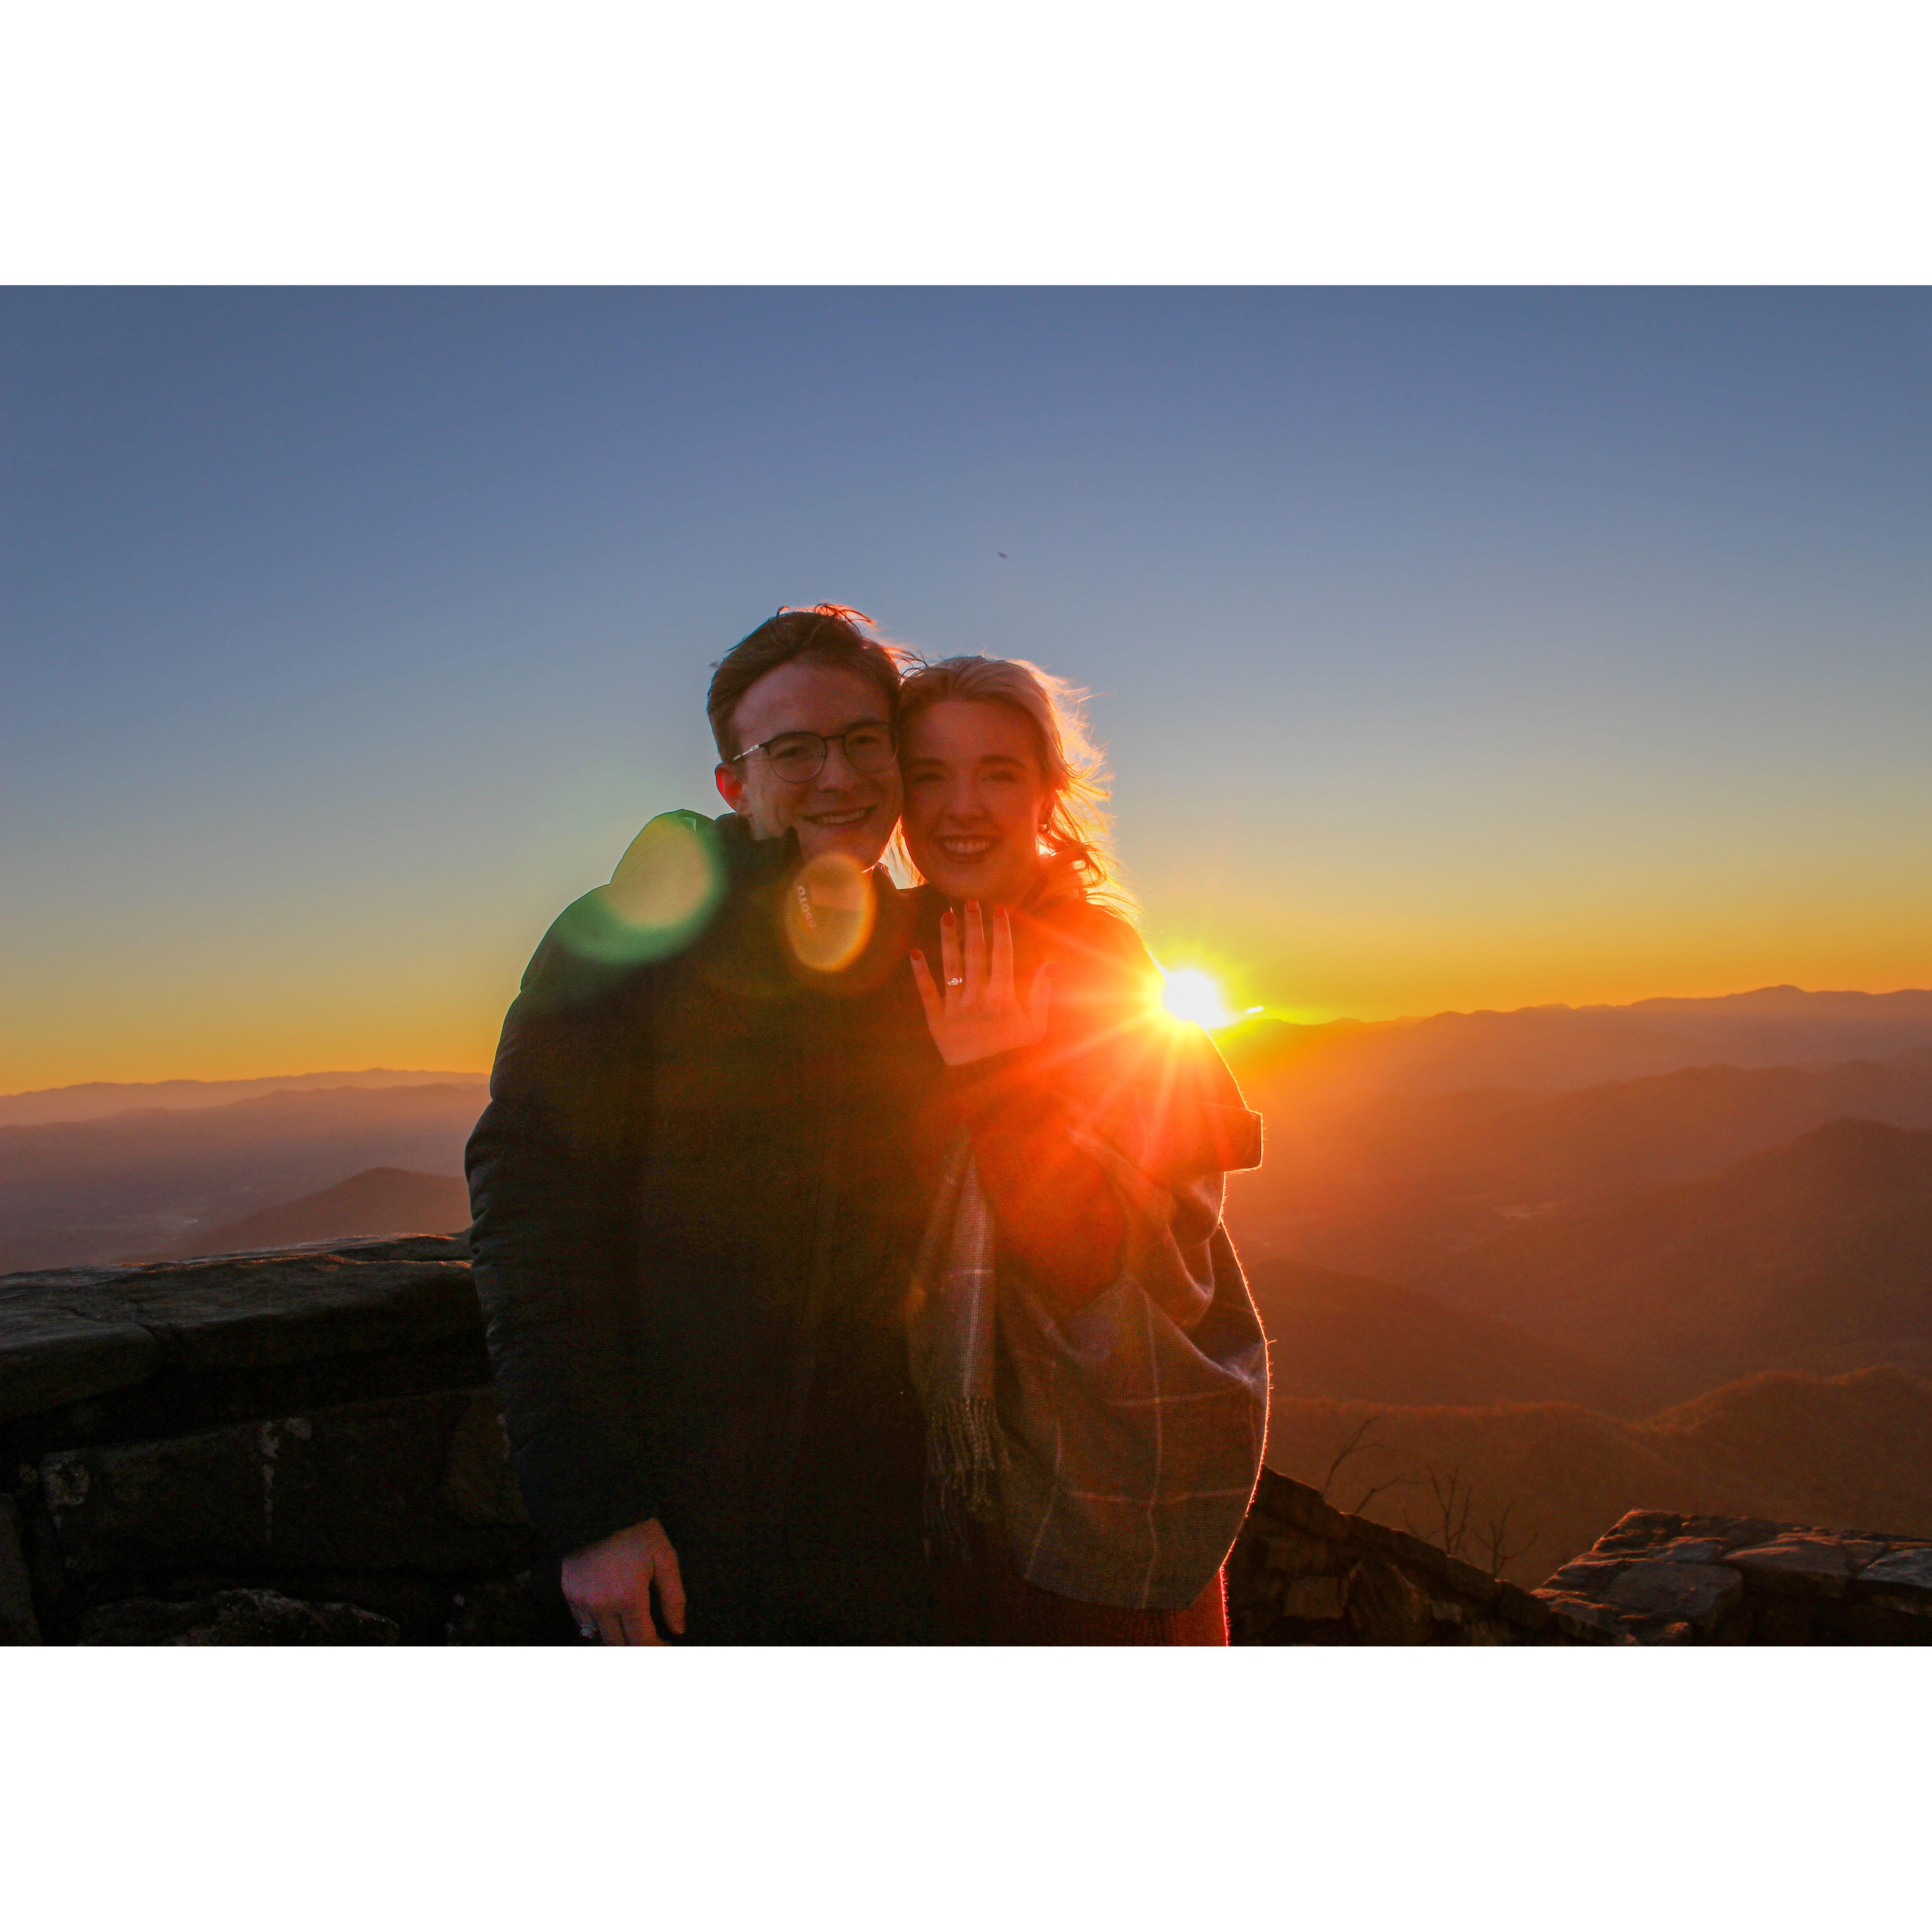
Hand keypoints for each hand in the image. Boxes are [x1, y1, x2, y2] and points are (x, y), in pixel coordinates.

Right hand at [561, 1516, 686, 1644]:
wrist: (601, 1507)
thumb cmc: (638, 1532)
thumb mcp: (665, 1558)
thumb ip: (673, 1598)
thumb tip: (678, 1630)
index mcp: (629, 1597)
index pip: (642, 1641)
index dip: (657, 1650)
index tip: (667, 1648)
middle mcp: (601, 1605)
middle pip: (620, 1645)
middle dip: (638, 1647)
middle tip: (652, 1642)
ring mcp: (582, 1601)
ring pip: (600, 1638)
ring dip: (618, 1640)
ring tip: (633, 1632)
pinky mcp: (569, 1595)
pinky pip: (583, 1626)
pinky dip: (598, 1629)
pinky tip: (613, 1620)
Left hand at [911, 900, 1053, 1067]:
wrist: (987, 1085)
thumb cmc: (1015, 1053)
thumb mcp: (1036, 1027)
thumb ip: (1043, 993)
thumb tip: (1052, 961)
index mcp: (1003, 997)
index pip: (1002, 955)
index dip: (1000, 931)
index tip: (998, 909)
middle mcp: (978, 998)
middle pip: (975, 954)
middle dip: (973, 926)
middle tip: (967, 902)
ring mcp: (955, 1008)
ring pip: (951, 967)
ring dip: (948, 940)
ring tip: (944, 916)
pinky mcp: (936, 1021)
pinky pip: (927, 993)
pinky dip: (920, 973)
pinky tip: (914, 953)